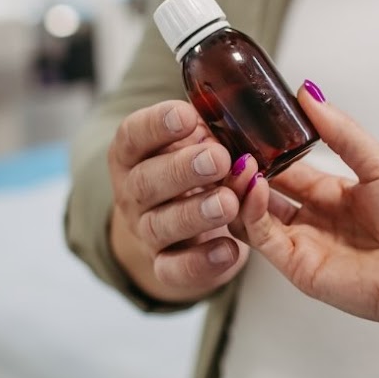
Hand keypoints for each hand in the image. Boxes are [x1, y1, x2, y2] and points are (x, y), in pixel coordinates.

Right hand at [108, 101, 248, 302]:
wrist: (177, 231)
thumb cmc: (189, 174)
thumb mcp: (192, 145)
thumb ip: (208, 129)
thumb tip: (245, 109)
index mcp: (133, 155)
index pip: (133, 136)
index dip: (156, 125)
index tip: (186, 115)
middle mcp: (133, 193)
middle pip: (146, 181)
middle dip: (182, 169)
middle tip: (218, 158)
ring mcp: (146, 232)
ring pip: (161, 225)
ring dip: (195, 213)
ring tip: (229, 203)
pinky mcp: (165, 266)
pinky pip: (176, 269)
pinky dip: (203, 262)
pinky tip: (230, 250)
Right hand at [231, 83, 378, 335]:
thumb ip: (340, 131)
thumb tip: (309, 93)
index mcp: (335, 194)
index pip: (286, 168)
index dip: (262, 148)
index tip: (240, 125)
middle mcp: (316, 220)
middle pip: (264, 191)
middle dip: (243, 167)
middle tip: (222, 141)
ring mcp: (305, 245)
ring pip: (255, 214)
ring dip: (240, 187)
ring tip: (233, 159)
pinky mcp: (300, 268)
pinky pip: (264, 237)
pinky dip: (253, 210)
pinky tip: (255, 184)